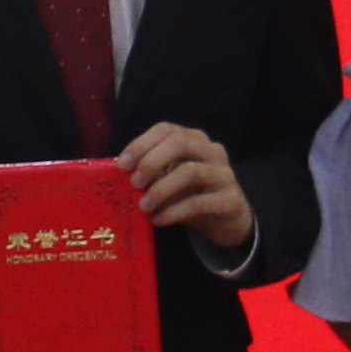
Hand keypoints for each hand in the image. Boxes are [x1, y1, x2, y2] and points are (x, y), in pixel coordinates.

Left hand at [120, 122, 250, 253]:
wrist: (228, 221)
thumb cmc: (193, 196)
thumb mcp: (171, 179)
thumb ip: (153, 173)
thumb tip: (121, 174)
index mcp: (195, 140)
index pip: (166, 130)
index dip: (141, 144)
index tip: (122, 165)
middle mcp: (212, 151)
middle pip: (180, 143)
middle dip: (151, 162)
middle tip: (134, 183)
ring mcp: (224, 174)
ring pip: (190, 172)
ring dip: (161, 190)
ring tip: (143, 206)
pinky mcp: (230, 200)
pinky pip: (198, 203)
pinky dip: (173, 212)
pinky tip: (158, 220)